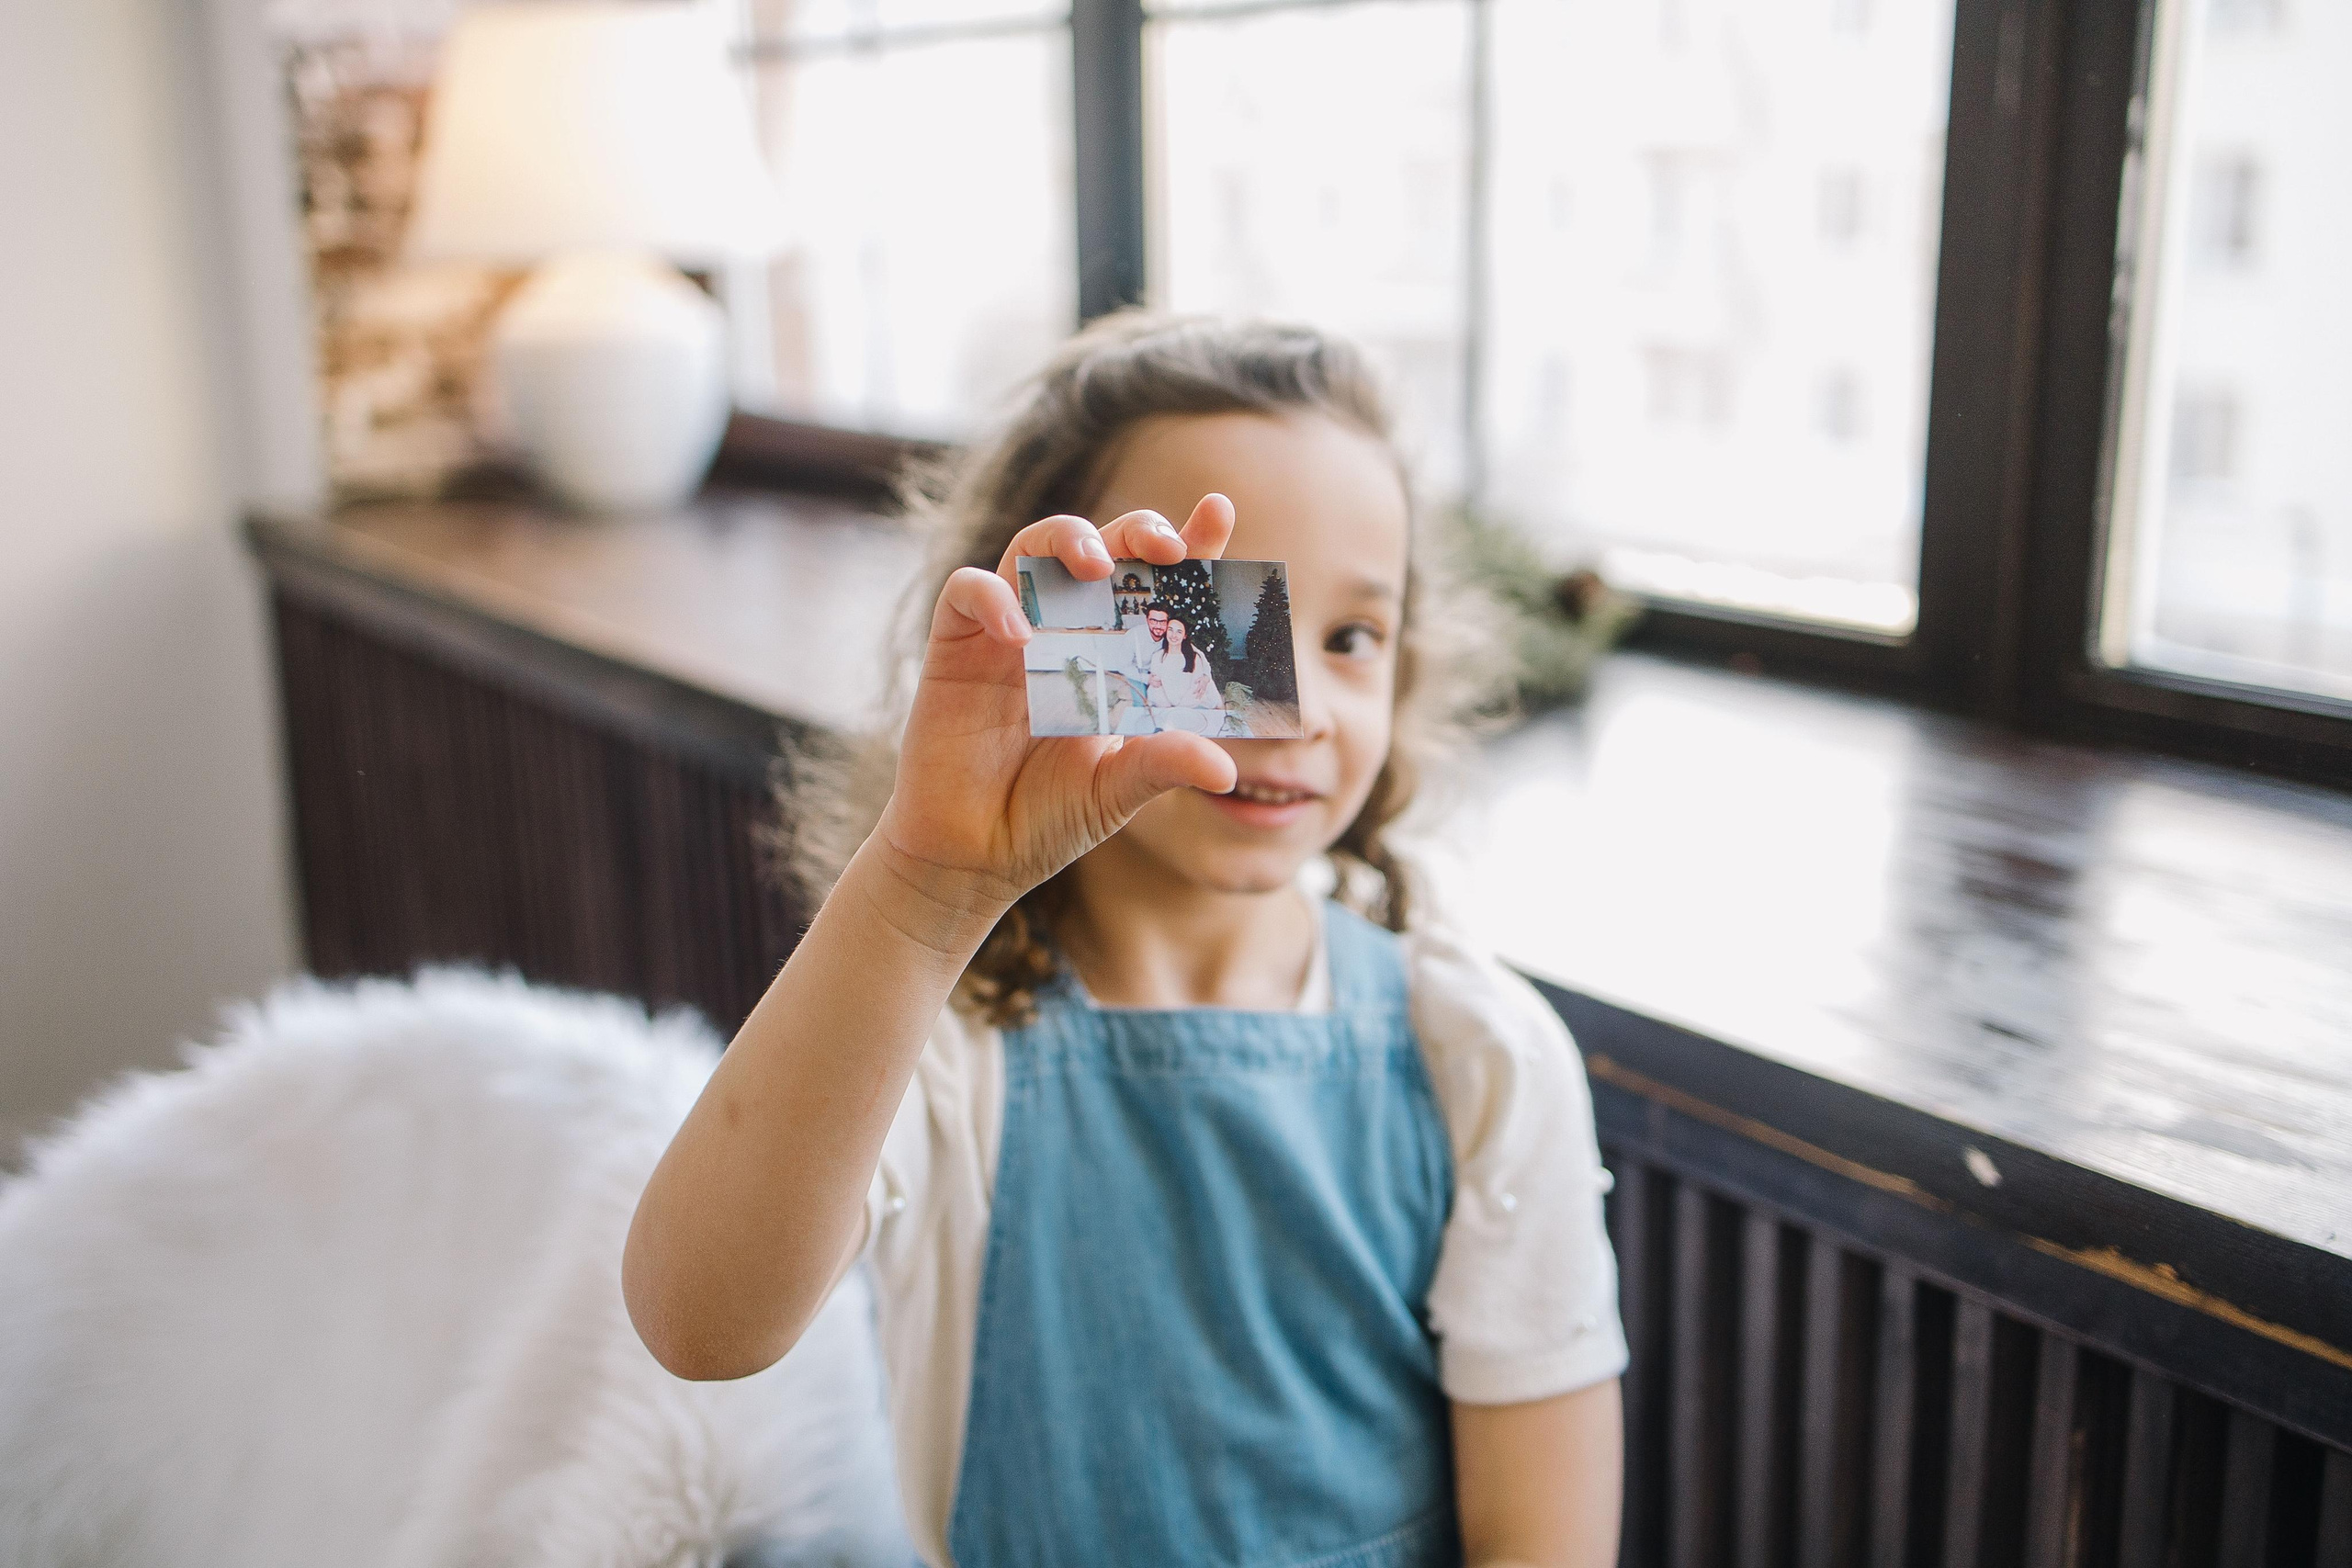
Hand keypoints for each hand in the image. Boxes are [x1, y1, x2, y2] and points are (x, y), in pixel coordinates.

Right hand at [872, 496, 1238, 915]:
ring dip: (1066, 539)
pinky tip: (1020, 632)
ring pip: (1032, 547)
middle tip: (1165, 547)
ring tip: (1095, 565)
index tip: (1218, 513)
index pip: (1155, 584)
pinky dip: (992, 597)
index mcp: (1114, 654)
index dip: (1188, 542)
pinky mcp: (956, 647)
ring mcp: (1009, 632)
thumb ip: (1162, 766)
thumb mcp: (1116, 792)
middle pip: (1100, 547)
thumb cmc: (1047, 817)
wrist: (975, 857)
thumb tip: (1226, 769)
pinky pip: (967, 591)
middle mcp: (1065, 630)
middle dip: (1134, 531)